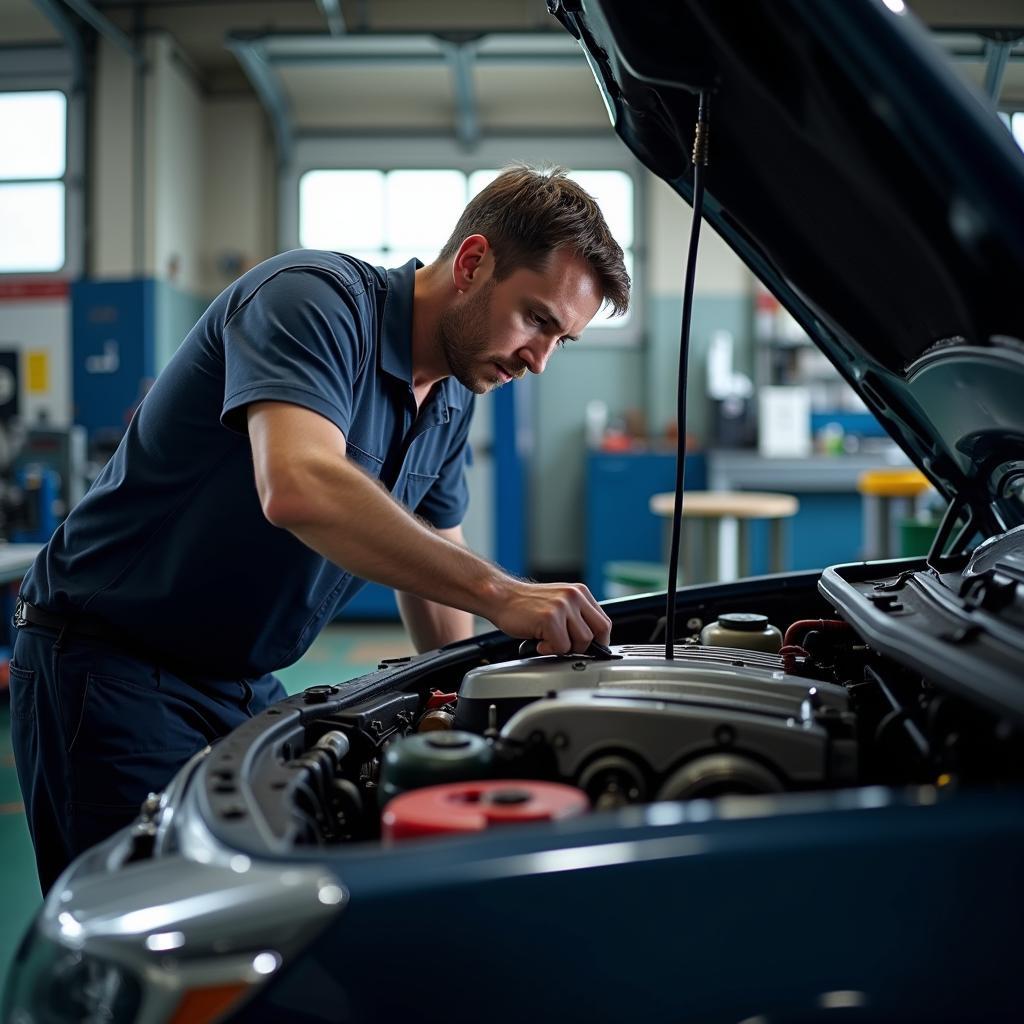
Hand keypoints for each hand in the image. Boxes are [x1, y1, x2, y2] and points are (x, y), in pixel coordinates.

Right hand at [492, 581, 610, 654]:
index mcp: (579, 592)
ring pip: (582, 642)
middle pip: (599, 632)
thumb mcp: (558, 602)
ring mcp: (563, 606)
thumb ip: (576, 615)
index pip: (604, 622)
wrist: (500, 597)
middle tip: (567, 646)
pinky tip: (539, 641)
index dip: (598, 640)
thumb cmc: (525, 605)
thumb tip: (592, 640)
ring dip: (564, 648)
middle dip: (584, 646)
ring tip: (548, 640)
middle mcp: (574, 596)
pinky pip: (562, 647)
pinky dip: (549, 650)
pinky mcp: (550, 618)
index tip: (588, 647)